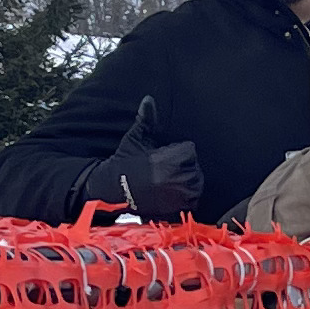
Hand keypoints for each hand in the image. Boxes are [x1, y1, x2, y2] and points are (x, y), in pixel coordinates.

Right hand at [86, 100, 203, 219]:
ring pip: (196, 184)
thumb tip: (148, 99)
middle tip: (168, 169)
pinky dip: (186, 198)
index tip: (167, 155)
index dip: (180, 151)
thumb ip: (147, 119)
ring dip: (188, 182)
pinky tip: (173, 194)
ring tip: (171, 181)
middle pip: (194, 167)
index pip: (190, 150)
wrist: (113, 189)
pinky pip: (192, 201)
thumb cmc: (125, 161)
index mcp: (169, 158)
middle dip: (185, 166)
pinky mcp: (175, 209)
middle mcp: (176, 177)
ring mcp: (177, 195)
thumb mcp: (135, 138)